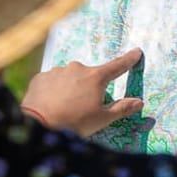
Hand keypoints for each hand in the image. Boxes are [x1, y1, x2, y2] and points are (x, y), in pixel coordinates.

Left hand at [21, 49, 143, 135]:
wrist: (37, 125)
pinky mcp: (40, 78)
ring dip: (71, 87)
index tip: (136, 51)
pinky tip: (52, 104)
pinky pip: (53, 81)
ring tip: (66, 107)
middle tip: (85, 105)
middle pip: (90, 75)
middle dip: (90, 86)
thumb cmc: (74, 122)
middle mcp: (77, 68)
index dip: (129, 59)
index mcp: (96, 77)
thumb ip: (122, 108)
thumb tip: (139, 102)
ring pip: (70, 77)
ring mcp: (57, 71)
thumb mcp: (102, 119)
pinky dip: (55, 90)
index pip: (118, 66)